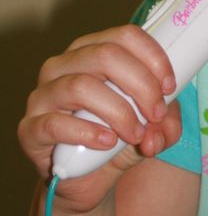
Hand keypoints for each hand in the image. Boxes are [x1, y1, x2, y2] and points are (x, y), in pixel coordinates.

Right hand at [17, 24, 179, 209]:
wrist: (87, 179)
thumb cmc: (117, 137)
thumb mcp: (152, 126)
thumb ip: (166, 122)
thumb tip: (164, 127)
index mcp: (93, 51)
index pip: (124, 36)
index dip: (152, 58)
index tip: (169, 86)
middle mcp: (64, 65)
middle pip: (106, 55)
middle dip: (140, 85)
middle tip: (156, 113)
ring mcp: (43, 95)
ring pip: (81, 86)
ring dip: (118, 111)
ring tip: (136, 133)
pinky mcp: (30, 128)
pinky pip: (55, 123)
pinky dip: (87, 132)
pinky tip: (107, 142)